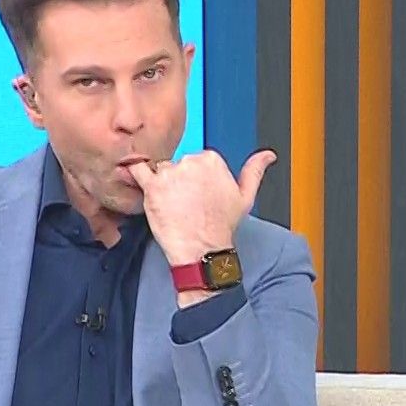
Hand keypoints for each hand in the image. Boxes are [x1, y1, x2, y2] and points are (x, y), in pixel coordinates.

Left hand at [128, 149, 274, 265]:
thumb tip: (268, 156)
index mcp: (211, 160)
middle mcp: (190, 162)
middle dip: (179, 180)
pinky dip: (137, 175)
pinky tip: (141, 183)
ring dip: (162, 184)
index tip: (198, 195)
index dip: (195, 179)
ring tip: (172, 206)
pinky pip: (138, 171)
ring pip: (160, 170)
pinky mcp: (152, 186)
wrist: (203, 250)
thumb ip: (255, 171)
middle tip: (185, 203)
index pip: (196, 160)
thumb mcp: (246, 196)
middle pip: (178, 163)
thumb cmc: (222, 226)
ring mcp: (170, 173)